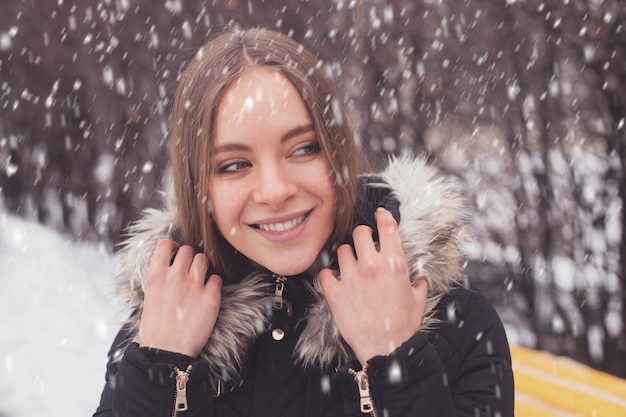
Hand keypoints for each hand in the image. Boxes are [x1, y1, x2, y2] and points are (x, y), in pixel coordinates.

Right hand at [138, 239, 221, 357]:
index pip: (165, 244)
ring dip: (202, 267)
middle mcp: (175, 276)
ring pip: (203, 259)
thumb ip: (161, 279)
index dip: (172, 247)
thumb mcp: (150, 297)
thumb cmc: (156, 328)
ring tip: (199, 280)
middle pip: (188, 250)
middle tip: (189, 271)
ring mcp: (194, 285)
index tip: (175, 253)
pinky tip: (208, 294)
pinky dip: (214, 284)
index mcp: (156, 276)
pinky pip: (217, 278)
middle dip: (189, 258)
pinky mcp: (211, 296)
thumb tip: (169, 268)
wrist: (167, 351)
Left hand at [319, 208, 427, 363]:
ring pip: (342, 251)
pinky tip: (335, 281)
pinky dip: (329, 276)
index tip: (378, 214)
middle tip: (363, 245)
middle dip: (362, 237)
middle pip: (359, 233)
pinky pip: (326, 273)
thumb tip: (418, 280)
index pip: (387, 226)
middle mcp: (372, 265)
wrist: (388, 349)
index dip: (382, 215)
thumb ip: (418, 284)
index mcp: (394, 263)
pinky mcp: (336, 292)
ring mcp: (352, 277)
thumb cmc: (404, 325)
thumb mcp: (418, 300)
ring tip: (350, 267)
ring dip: (346, 256)